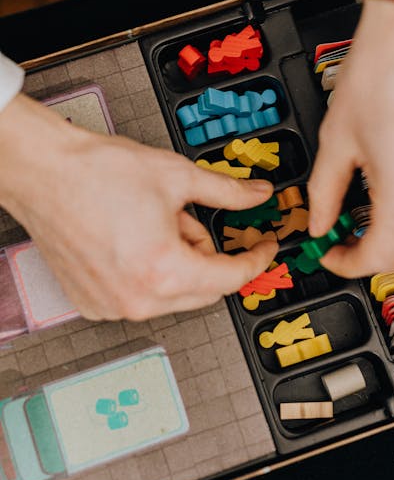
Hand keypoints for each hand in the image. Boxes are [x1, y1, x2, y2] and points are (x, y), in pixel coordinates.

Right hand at [0, 95, 277, 318]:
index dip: (255, 259)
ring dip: (178, 264)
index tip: (263, 248)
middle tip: (191, 220)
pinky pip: (140, 297)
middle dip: (209, 257)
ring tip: (154, 224)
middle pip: (204, 290)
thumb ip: (228, 192)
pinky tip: (134, 240)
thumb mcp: (178, 176)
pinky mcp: (92, 304)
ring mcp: (112, 307)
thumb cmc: (96, 173)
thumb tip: (257, 195)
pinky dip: (149, 274)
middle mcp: (137, 299)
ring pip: (173, 295)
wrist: (44, 172)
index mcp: (164, 271)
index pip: (231, 277)